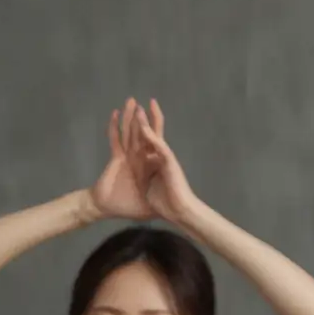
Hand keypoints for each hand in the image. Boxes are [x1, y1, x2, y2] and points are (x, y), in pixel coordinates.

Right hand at [89, 105, 155, 219]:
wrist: (108, 208)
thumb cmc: (130, 207)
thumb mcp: (153, 204)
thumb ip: (163, 199)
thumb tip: (177, 203)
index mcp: (150, 165)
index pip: (156, 143)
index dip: (158, 131)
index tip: (159, 117)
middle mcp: (139, 158)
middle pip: (143, 133)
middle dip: (144, 118)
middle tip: (146, 101)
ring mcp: (127, 156)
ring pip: (130, 132)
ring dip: (130, 116)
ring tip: (131, 101)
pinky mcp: (117, 158)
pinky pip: (116, 139)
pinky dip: (115, 127)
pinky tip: (116, 114)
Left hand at [124, 98, 199, 223]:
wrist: (180, 212)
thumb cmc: (166, 204)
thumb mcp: (147, 187)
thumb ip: (144, 178)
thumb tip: (138, 179)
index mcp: (153, 162)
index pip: (146, 141)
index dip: (140, 128)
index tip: (133, 116)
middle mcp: (159, 157)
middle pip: (152, 132)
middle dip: (145, 118)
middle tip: (139, 103)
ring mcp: (164, 158)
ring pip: (154, 135)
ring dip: (146, 121)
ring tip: (139, 107)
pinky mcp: (169, 163)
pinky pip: (158, 146)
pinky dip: (150, 136)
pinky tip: (143, 126)